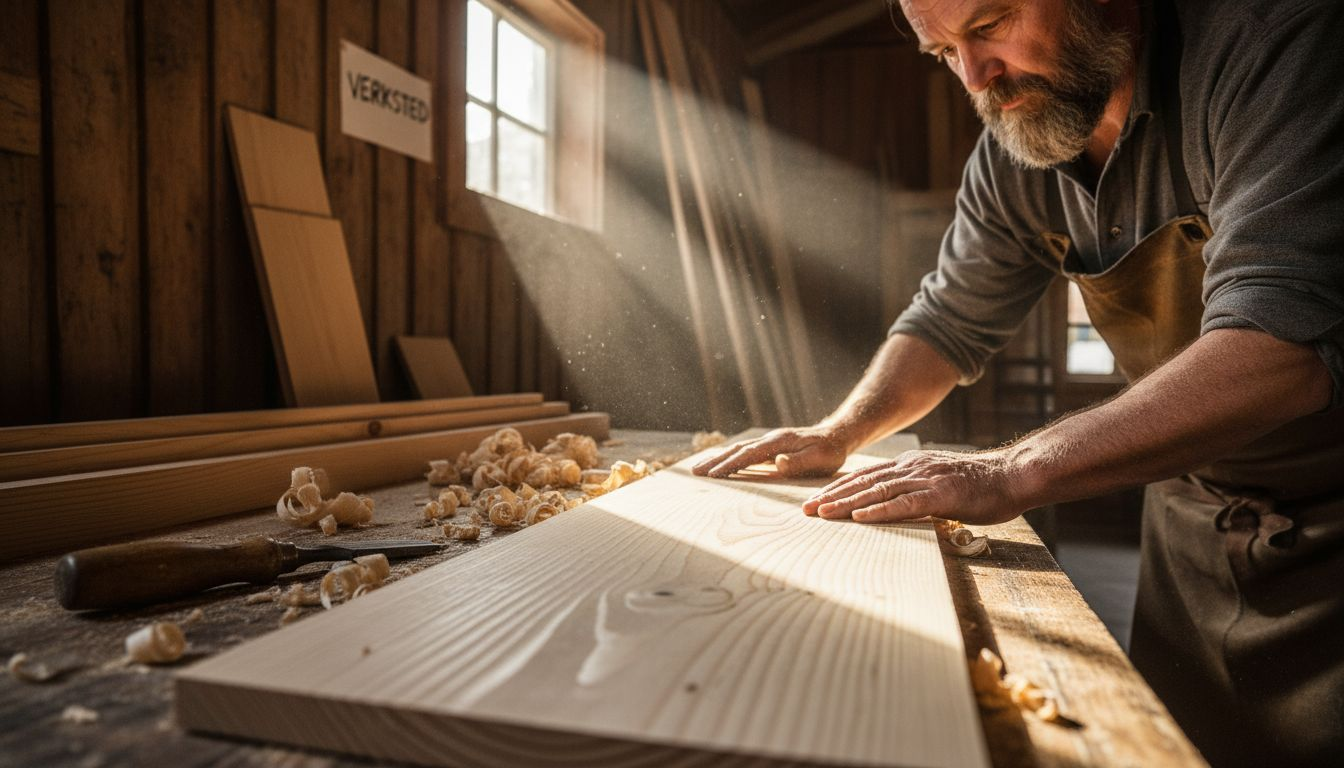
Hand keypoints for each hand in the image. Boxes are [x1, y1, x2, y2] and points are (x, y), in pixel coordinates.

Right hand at [691, 427, 849, 478]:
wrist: (837, 435)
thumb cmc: (830, 451)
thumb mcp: (821, 459)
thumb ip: (799, 461)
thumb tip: (777, 462)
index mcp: (779, 443)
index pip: (749, 455)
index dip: (730, 465)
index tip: (713, 475)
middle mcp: (770, 440)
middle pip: (737, 450)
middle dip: (715, 461)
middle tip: (694, 472)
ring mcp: (768, 442)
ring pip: (738, 449)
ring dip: (718, 459)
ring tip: (698, 468)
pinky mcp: (769, 447)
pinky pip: (744, 452)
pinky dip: (728, 457)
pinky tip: (719, 464)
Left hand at [802, 449, 1028, 524]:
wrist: (1013, 476)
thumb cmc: (979, 486)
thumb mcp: (939, 485)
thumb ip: (916, 492)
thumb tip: (896, 506)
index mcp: (911, 466)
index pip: (866, 476)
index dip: (838, 488)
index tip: (815, 500)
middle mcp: (913, 469)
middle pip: (864, 482)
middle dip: (832, 496)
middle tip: (805, 510)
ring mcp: (926, 480)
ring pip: (878, 491)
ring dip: (847, 503)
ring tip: (822, 513)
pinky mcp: (941, 495)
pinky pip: (906, 503)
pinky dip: (880, 510)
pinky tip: (861, 517)